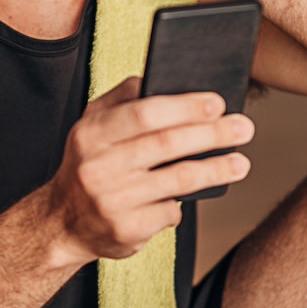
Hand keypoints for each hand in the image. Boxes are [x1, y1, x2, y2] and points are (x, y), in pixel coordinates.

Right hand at [46, 77, 252, 264]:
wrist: (62, 224)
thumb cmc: (89, 164)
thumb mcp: (91, 126)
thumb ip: (122, 99)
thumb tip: (160, 77)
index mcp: (91, 133)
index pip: (144, 113)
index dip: (185, 107)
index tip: (218, 103)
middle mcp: (98, 167)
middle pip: (167, 144)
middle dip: (212, 134)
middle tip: (244, 128)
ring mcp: (111, 201)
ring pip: (177, 180)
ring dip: (216, 170)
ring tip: (241, 163)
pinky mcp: (126, 230)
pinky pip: (170, 211)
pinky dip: (184, 203)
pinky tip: (194, 195)